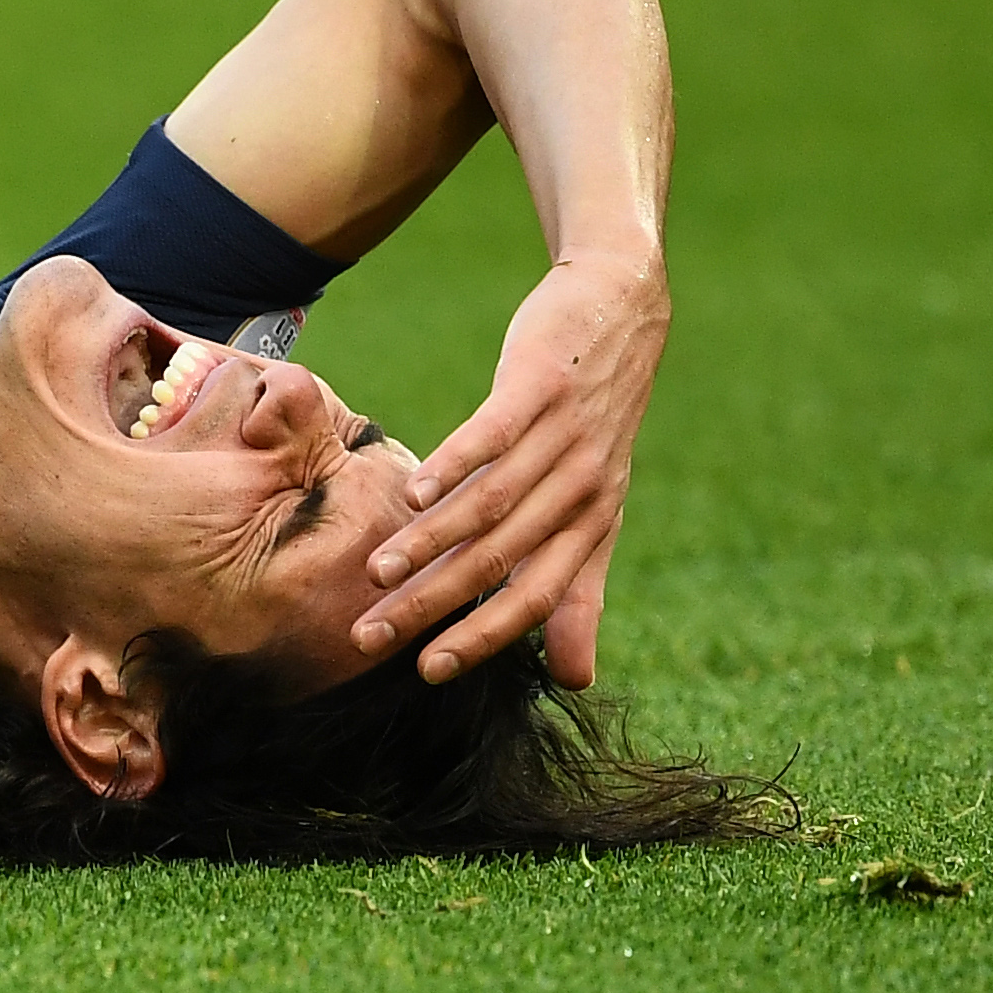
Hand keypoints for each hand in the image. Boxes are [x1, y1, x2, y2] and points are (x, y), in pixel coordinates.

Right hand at [353, 252, 667, 687]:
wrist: (621, 312)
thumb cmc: (594, 419)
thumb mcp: (595, 505)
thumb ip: (578, 589)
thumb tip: (576, 680)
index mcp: (591, 523)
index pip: (533, 595)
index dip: (482, 636)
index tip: (425, 671)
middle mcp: (582, 487)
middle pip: (498, 559)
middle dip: (432, 603)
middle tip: (371, 635)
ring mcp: (563, 435)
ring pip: (489, 503)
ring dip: (428, 542)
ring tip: (375, 571)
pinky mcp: (538, 386)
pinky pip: (493, 434)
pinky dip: (453, 465)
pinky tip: (411, 492)